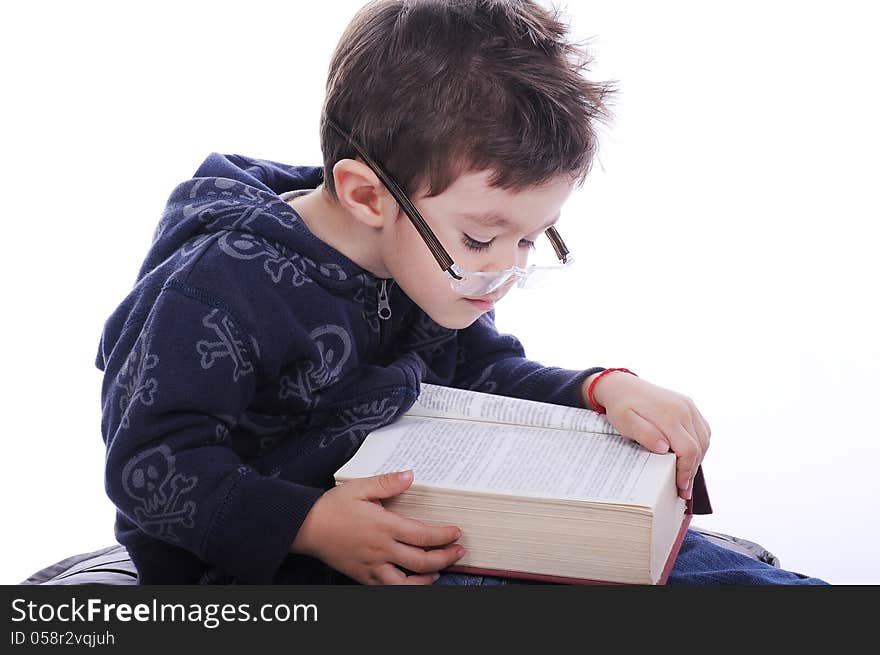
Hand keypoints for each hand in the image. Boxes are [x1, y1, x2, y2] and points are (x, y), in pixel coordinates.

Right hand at [290, 470, 465, 583]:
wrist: (306, 527)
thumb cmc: (332, 506)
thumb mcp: (360, 487)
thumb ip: (387, 482)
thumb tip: (410, 476)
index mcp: (384, 526)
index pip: (423, 536)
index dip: (444, 536)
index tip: (456, 533)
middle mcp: (381, 549)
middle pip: (422, 561)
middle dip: (445, 558)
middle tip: (458, 552)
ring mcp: (372, 566)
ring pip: (406, 583)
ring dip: (427, 579)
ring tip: (439, 572)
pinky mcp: (362, 576)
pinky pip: (387, 589)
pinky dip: (405, 588)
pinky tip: (412, 582)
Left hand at [583, 372, 710, 499]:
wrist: (622, 385)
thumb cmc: (621, 406)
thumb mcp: (625, 422)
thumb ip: (644, 434)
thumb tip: (665, 449)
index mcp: (669, 415)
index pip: (688, 449)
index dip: (686, 471)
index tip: (681, 487)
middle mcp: (684, 409)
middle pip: (699, 447)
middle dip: (692, 470)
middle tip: (683, 488)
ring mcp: (688, 406)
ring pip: (704, 439)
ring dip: (697, 458)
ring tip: (685, 474)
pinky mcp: (688, 405)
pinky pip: (702, 429)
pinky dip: (699, 445)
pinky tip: (688, 455)